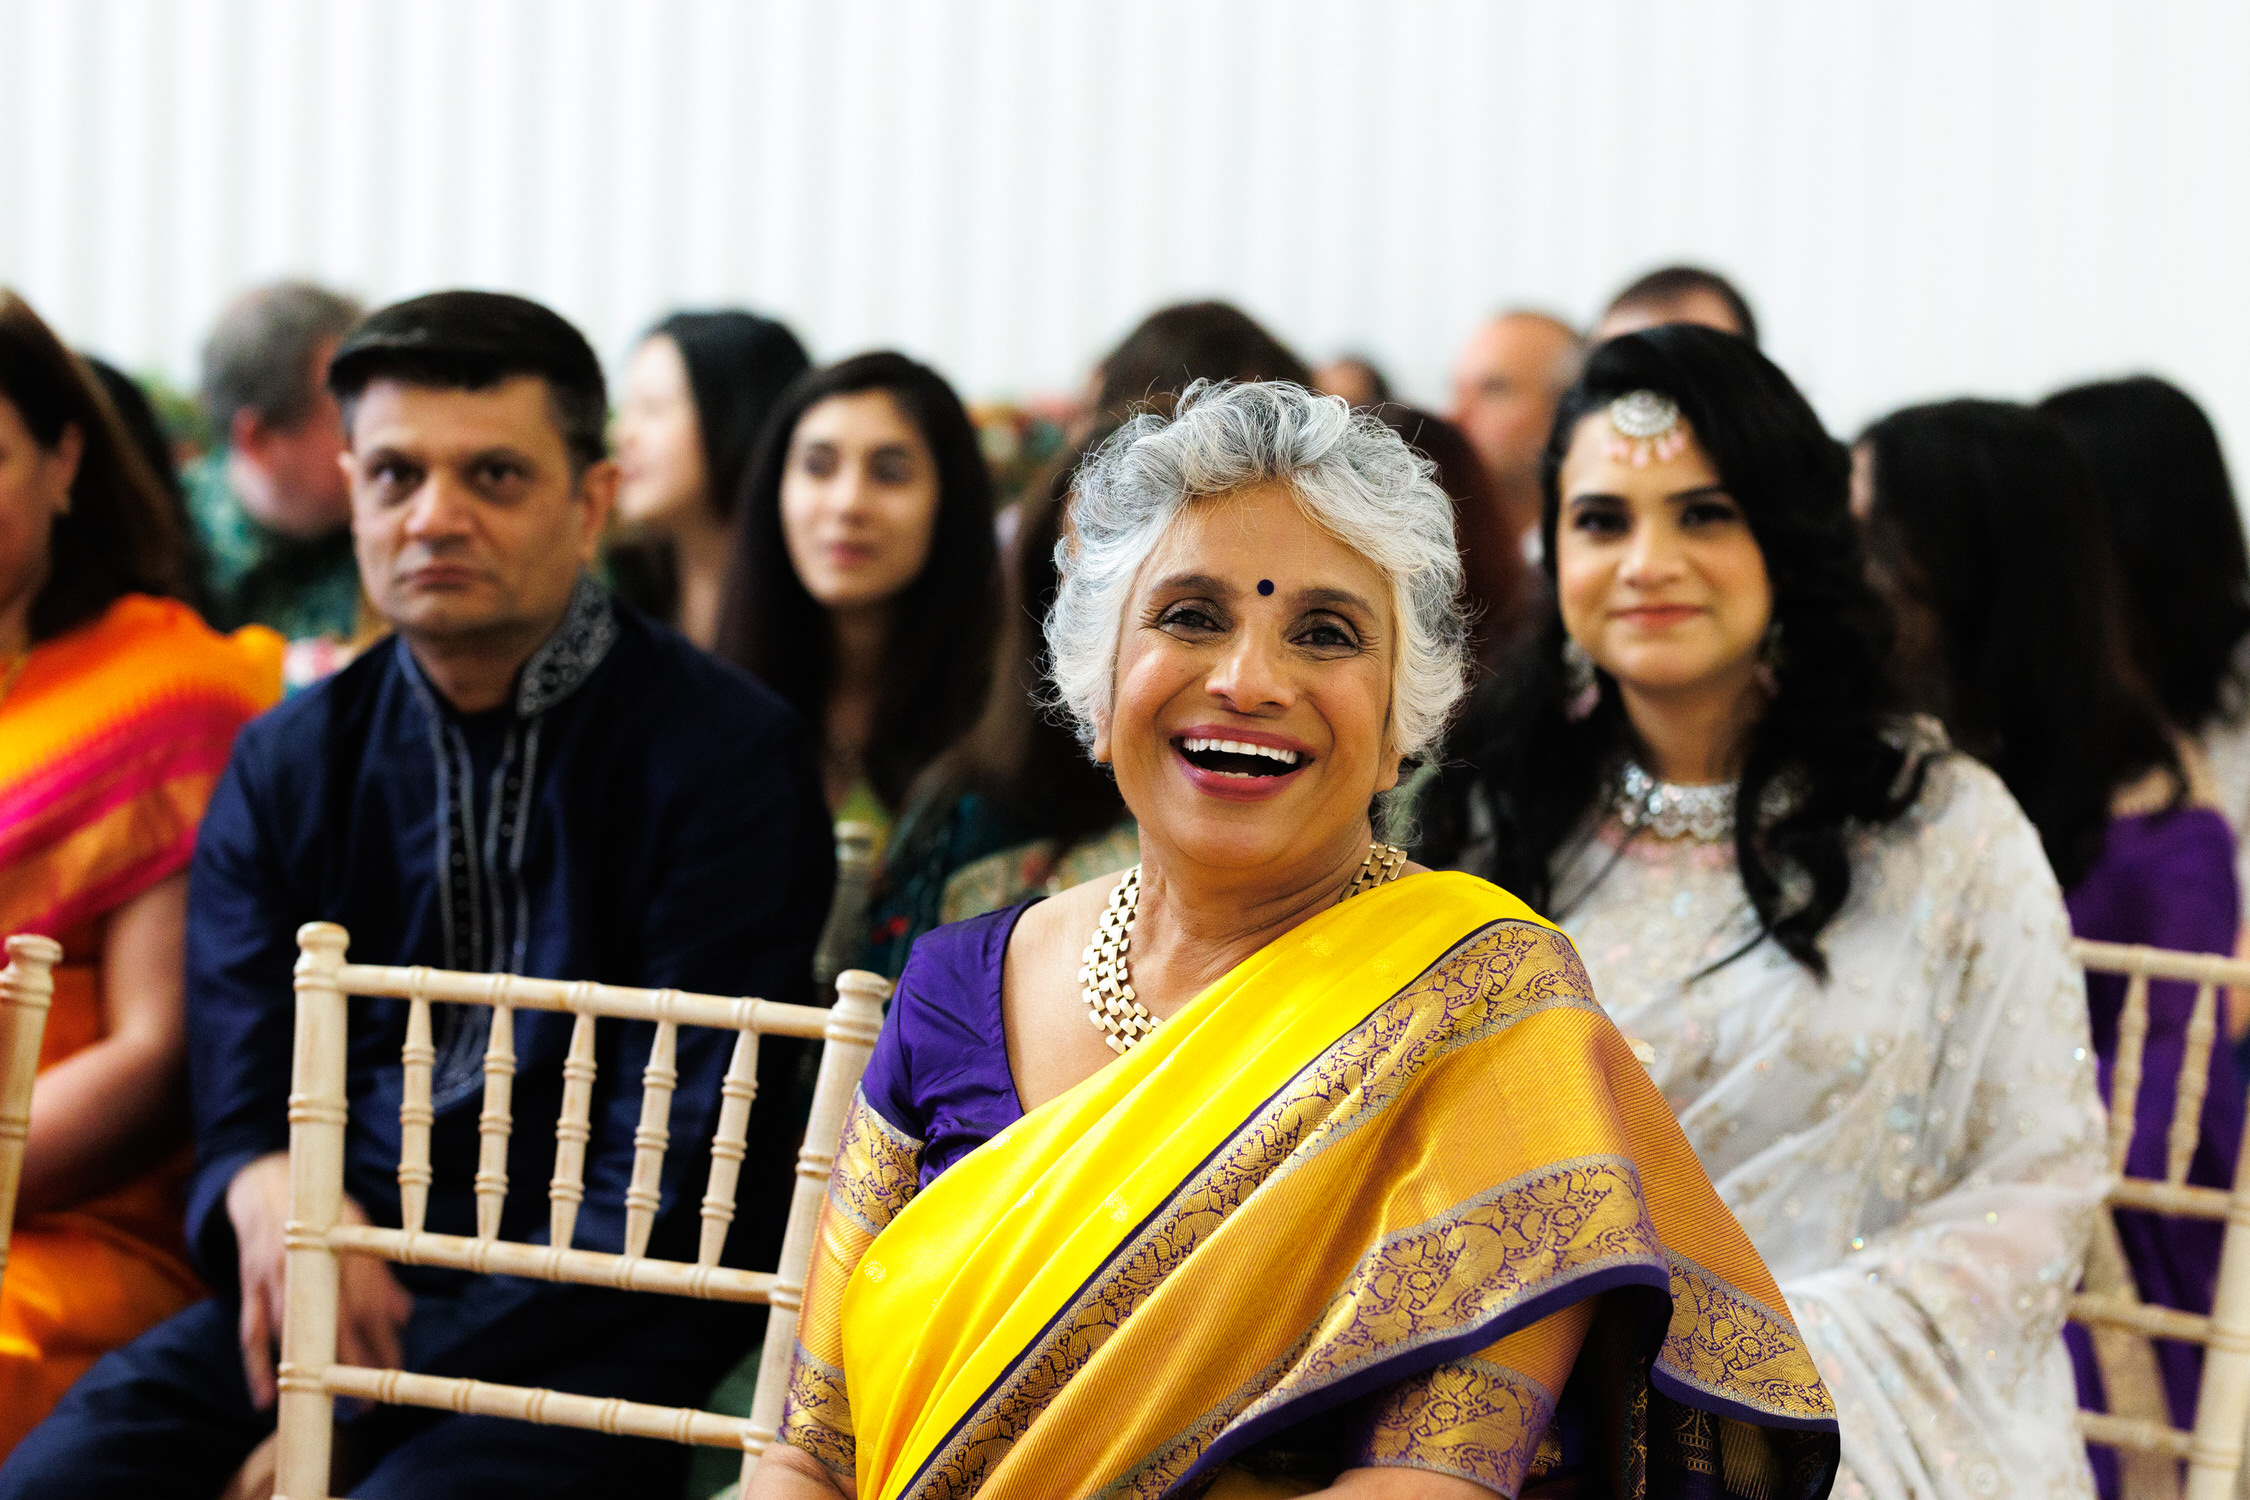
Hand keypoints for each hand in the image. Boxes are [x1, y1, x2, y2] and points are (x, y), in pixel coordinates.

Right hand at [226, 1152, 413, 1408]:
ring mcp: (272, 1277)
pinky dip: (256, 1366)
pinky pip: (250, 1333)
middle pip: (334, 1322)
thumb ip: (378, 1272)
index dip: (383, 1339)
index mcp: (340, 1245)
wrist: (266, 1186)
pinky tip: (265, 1399)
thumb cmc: (323, 1213)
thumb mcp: (357, 1229)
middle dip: (355, 1364)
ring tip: (333, 1404)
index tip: (397, 1369)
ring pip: (294, 1332)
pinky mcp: (249, 1288)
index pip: (367, 1302)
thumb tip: (404, 1314)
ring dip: (312, 1371)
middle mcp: (306, 1261)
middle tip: (369, 1404)